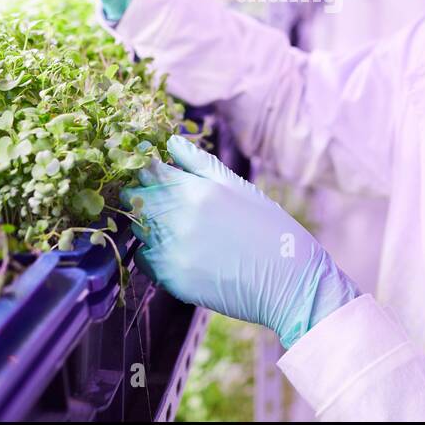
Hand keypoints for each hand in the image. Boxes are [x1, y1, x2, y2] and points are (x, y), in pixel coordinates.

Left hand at [126, 136, 359, 348]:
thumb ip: (200, 164)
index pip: (147, 169)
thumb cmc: (269, 229)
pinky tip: (179, 252)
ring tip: (177, 229)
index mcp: (197, 190)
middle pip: (135, 198)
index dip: (145, 168)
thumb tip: (172, 142)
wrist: (288, 282)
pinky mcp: (172, 279)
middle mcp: (179, 218)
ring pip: (137, 228)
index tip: (152, 173)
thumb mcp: (240, 187)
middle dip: (143, 196)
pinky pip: (144, 259)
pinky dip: (153, 254)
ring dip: (147, 225)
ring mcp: (173, 250)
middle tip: (161, 203)